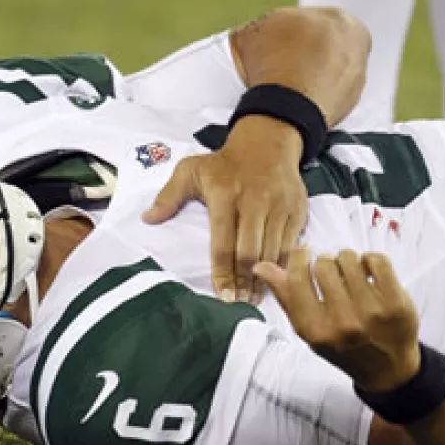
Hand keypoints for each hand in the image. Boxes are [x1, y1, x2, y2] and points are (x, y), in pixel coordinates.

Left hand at [142, 115, 307, 302]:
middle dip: (245, 281)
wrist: (267, 142)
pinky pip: (290, 244)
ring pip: (273, 251)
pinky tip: (274, 280)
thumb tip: (148, 218)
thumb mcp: (191, 170)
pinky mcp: (296, 210)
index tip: (222, 295)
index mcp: (226, 195)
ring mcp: (279, 206)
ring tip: (254, 298)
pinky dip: (283, 265)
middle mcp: (254, 201)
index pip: (223, 242)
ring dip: (264, 279)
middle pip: (250, 252)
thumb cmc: (224, 162)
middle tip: (239, 303)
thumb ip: (169, 196)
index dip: (223, 272)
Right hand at [253, 248, 421, 391]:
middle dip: (326, 263)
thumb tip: (260, 266)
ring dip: (348, 261)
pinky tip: (369, 271)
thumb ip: (286, 296)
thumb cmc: (342, 346)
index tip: (304, 253)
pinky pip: (377, 260)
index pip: (297, 278)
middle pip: (324, 264)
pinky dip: (371, 260)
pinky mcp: (397, 303)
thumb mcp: (308, 328)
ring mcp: (372, 313)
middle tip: (333, 274)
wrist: (387, 369)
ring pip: (349, 258)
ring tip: (351, 274)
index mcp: (314, 330)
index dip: (299, 258)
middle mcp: (342, 323)